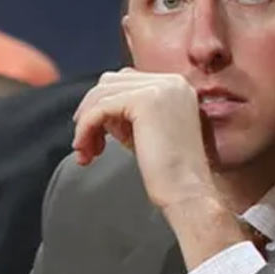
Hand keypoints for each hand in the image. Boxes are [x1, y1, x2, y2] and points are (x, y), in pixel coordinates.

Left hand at [73, 70, 243, 264]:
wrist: (188, 192)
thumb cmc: (170, 171)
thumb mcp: (150, 129)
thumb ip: (130, 110)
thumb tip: (95, 104)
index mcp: (178, 86)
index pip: (125, 81)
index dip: (104, 106)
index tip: (96, 134)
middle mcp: (173, 82)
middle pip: (110, 83)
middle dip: (91, 112)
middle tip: (87, 143)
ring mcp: (160, 89)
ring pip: (101, 94)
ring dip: (86, 123)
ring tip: (86, 150)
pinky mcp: (144, 101)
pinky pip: (100, 109)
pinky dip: (86, 129)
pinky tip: (87, 149)